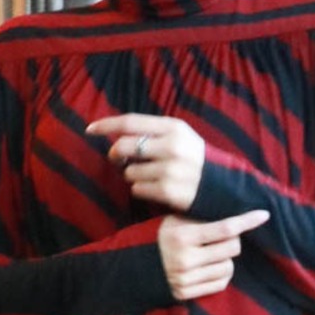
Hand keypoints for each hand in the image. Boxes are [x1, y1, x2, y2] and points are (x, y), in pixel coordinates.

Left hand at [87, 112, 206, 211]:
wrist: (224, 189)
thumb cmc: (195, 161)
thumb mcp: (181, 137)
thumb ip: (153, 133)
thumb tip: (117, 137)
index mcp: (173, 127)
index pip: (130, 122)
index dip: (106, 125)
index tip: (89, 129)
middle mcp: (172, 146)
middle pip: (124, 147)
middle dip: (116, 155)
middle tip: (119, 161)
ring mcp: (170, 170)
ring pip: (129, 172)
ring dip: (132, 176)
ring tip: (149, 177)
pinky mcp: (169, 192)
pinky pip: (138, 190)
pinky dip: (141, 190)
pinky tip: (155, 189)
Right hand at [157, 210, 269, 301]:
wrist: (135, 266)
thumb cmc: (161, 237)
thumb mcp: (176, 220)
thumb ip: (202, 219)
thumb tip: (235, 212)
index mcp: (182, 236)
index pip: (225, 228)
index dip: (247, 221)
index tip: (264, 215)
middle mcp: (185, 259)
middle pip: (232, 248)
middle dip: (233, 240)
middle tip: (223, 237)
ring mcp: (186, 279)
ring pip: (229, 267)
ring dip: (227, 258)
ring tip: (214, 253)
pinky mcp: (186, 293)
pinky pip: (220, 283)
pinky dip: (221, 274)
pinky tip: (211, 267)